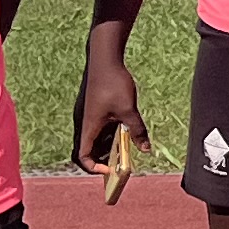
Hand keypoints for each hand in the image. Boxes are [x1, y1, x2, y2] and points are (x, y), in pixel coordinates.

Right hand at [72, 52, 149, 177]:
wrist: (105, 58)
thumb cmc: (113, 83)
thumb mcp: (128, 110)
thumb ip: (137, 131)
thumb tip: (146, 149)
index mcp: (88, 127)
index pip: (83, 156)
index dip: (94, 167)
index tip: (110, 170)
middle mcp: (86, 123)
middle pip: (90, 149)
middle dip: (105, 159)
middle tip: (122, 162)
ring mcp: (90, 115)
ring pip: (97, 137)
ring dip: (110, 145)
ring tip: (128, 145)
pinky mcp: (96, 107)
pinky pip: (102, 126)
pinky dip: (112, 132)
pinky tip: (127, 127)